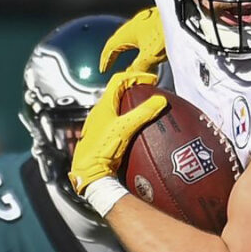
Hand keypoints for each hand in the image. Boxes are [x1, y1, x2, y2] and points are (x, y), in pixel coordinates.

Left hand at [69, 71, 166, 196]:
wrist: (90, 174)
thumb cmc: (102, 150)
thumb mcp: (125, 129)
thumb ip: (143, 113)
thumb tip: (160, 100)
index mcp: (102, 106)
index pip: (118, 81)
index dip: (136, 76)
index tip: (151, 80)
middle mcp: (99, 113)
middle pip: (118, 92)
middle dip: (135, 88)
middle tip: (150, 90)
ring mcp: (100, 125)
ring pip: (117, 107)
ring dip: (132, 103)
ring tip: (147, 107)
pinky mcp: (103, 137)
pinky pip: (118, 121)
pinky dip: (129, 118)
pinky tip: (138, 129)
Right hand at [103, 7, 166, 76]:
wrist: (183, 14)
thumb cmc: (164, 31)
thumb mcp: (149, 55)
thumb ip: (138, 67)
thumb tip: (131, 76)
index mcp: (127, 32)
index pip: (110, 47)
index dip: (105, 60)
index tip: (103, 68)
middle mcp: (134, 25)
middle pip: (120, 41)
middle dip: (115, 53)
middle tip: (112, 63)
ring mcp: (146, 21)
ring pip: (132, 38)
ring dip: (129, 49)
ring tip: (130, 59)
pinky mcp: (157, 21)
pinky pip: (143, 35)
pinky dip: (140, 45)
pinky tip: (149, 49)